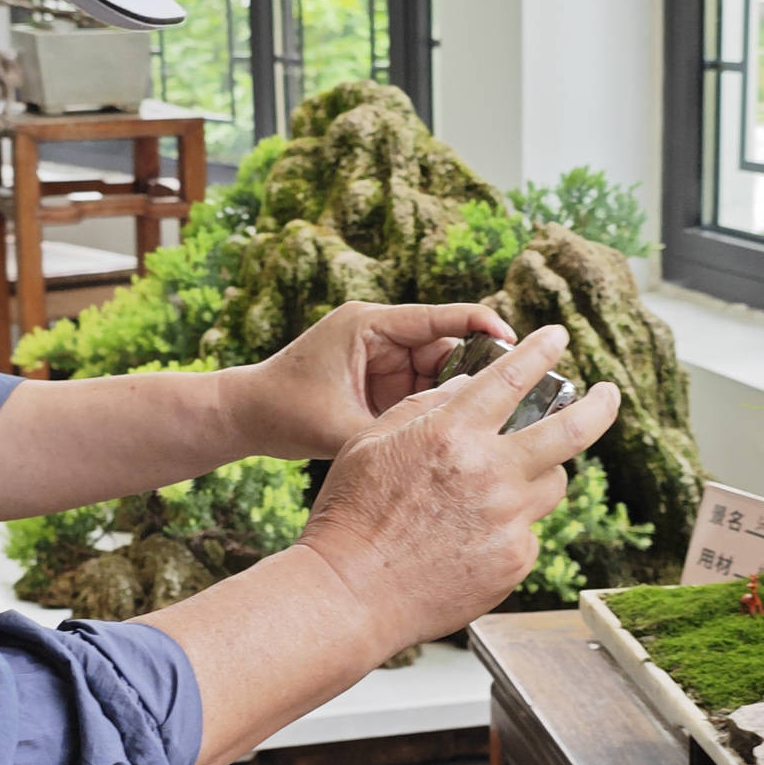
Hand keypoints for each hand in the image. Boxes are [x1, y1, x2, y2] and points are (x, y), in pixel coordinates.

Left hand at [226, 300, 515, 460]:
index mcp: (370, 326)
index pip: (439, 318)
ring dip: (459, 394)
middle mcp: (380, 336)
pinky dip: (438, 408)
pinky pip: (421, 390)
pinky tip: (462, 432)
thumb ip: (395, 433)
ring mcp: (381, 359)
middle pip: (446, 345)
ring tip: (495, 420)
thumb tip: (450, 446)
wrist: (244, 418)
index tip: (519, 342)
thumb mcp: (342, 426)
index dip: (483, 326)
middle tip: (517, 397)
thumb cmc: (284, 412)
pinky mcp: (380, 382)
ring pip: (438, 371)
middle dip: (477, 371)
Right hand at [296, 324, 622, 656]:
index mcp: (453, 433)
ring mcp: (508, 520)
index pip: (513, 378)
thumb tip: (469, 388)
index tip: (557, 336)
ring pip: (553, 484)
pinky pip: (529, 531)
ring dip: (540, 474)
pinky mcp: (514, 562)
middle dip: (601, 405)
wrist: (351, 593)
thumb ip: (424, 407)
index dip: (541, 351)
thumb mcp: (370, 442)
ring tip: (505, 485)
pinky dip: (510, 526)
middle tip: (610, 394)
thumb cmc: (351, 516)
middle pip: (573, 429)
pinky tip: (471, 537)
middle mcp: (491, 472)